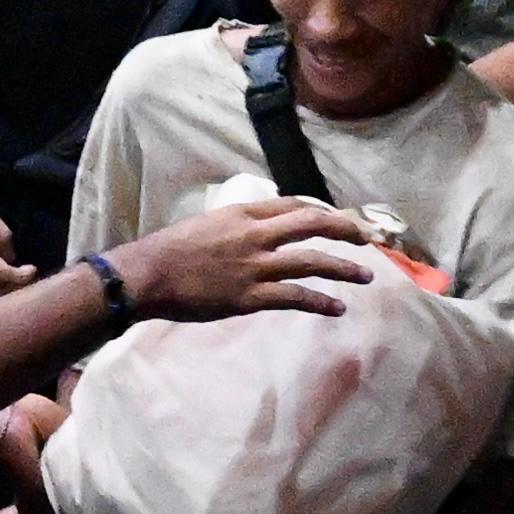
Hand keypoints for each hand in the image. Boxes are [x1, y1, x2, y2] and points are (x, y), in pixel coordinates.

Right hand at [105, 198, 370, 322]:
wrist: (147, 275)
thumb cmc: (167, 251)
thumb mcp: (204, 225)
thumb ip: (232, 228)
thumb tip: (249, 235)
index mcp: (243, 213)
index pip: (292, 204)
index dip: (320, 211)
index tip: (337, 220)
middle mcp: (255, 234)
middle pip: (312, 223)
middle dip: (345, 229)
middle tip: (367, 239)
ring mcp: (255, 266)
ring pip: (312, 260)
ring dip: (344, 268)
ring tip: (366, 276)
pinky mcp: (250, 296)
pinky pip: (295, 298)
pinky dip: (320, 302)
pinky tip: (338, 308)